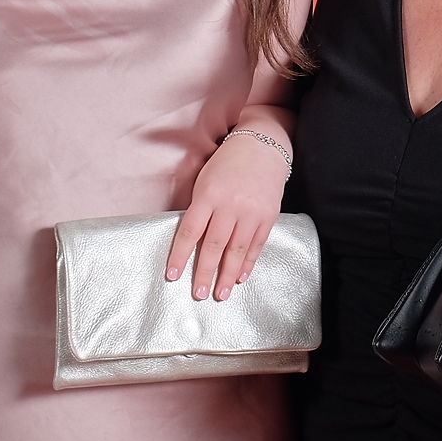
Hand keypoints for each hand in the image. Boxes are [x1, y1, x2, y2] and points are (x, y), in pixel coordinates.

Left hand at [164, 130, 287, 300]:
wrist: (262, 146)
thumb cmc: (228, 163)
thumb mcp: (205, 180)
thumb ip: (199, 209)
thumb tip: (191, 241)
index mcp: (208, 195)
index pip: (190, 231)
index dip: (180, 256)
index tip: (173, 275)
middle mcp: (230, 205)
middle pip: (214, 246)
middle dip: (205, 273)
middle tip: (198, 294)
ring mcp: (251, 212)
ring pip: (237, 250)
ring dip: (227, 275)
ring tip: (220, 294)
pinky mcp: (268, 216)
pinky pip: (256, 245)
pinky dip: (248, 263)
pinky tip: (240, 277)